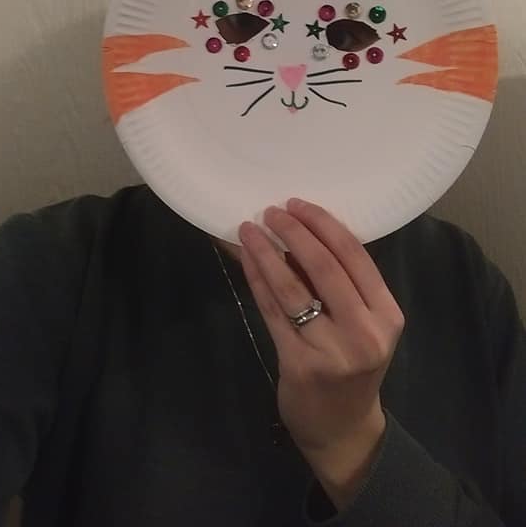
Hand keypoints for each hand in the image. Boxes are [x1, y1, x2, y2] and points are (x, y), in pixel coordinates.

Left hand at [238, 199, 404, 508]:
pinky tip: (246, 259)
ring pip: (293, 288)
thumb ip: (340, 283)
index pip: (354, 256)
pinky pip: (273, 311)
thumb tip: (299, 227)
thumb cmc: (353, 363)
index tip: (298, 204)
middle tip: (272, 211)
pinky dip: (257, 280)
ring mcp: (331, 350)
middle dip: (294, 232)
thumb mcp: (362, 324)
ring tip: (250, 229)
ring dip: (267, 253)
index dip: (323, 224)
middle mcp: (364, 332)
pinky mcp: (299, 364)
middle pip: (324, 267)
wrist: (342, 428)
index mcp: (386, 314)